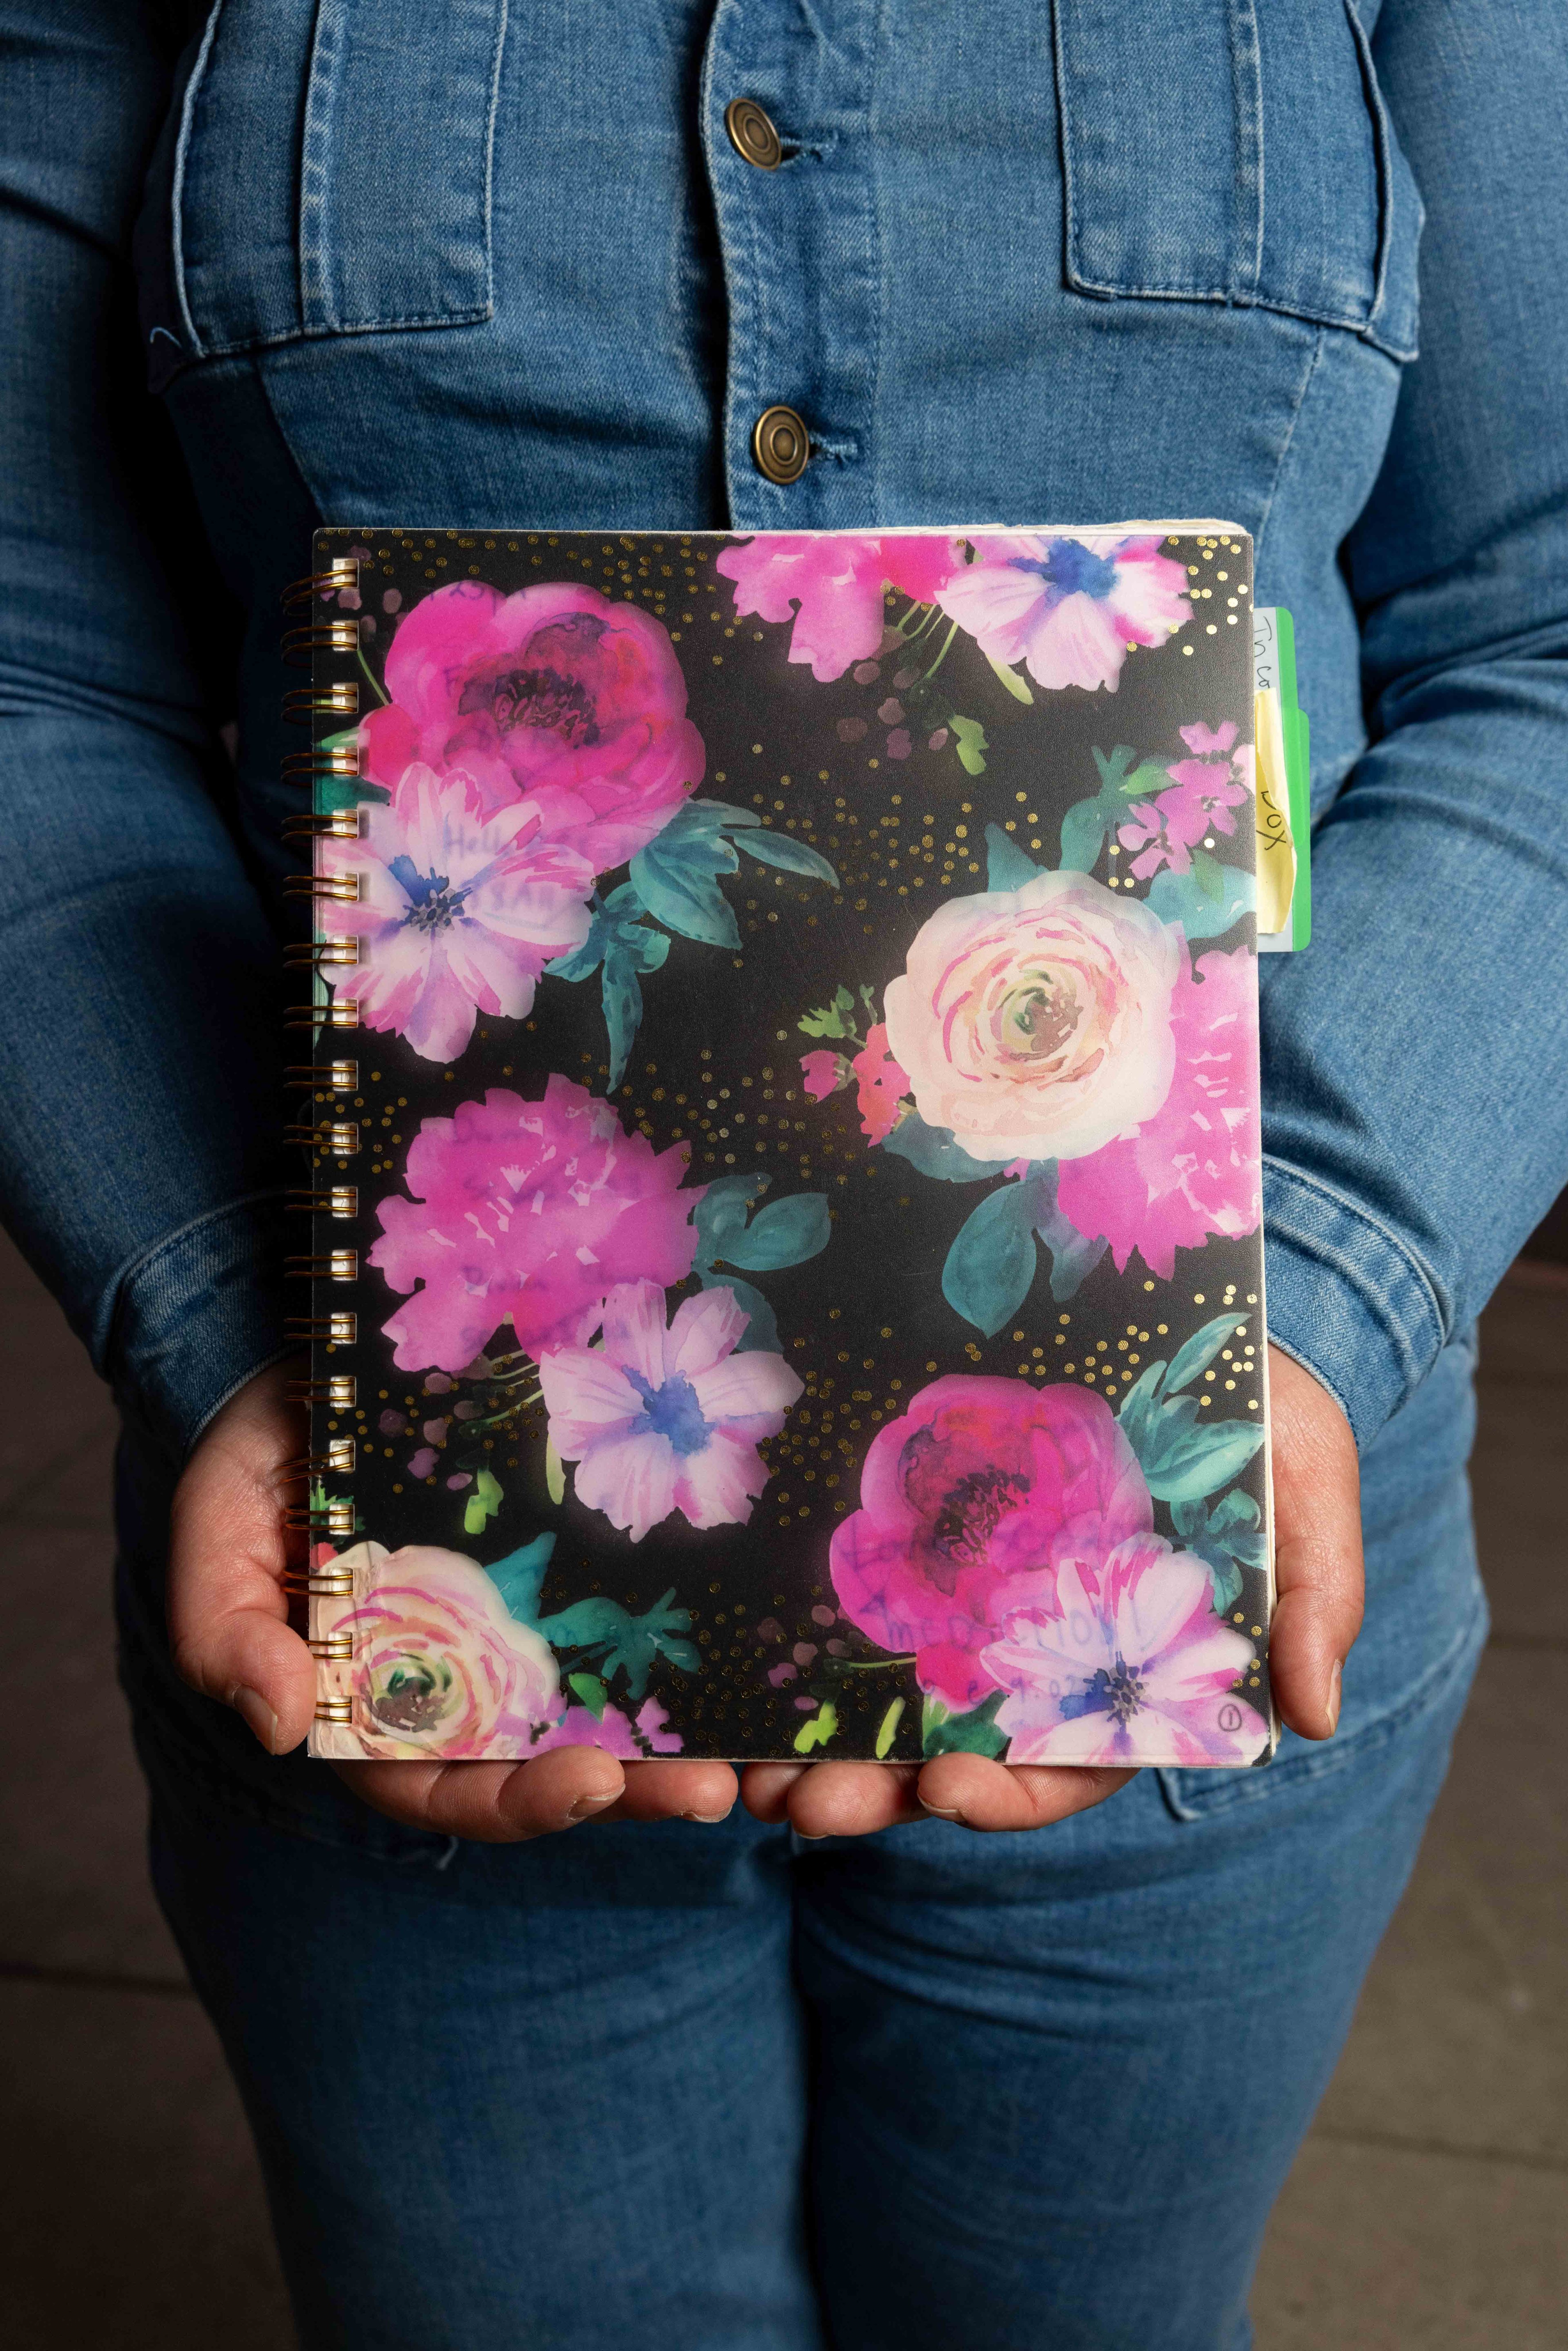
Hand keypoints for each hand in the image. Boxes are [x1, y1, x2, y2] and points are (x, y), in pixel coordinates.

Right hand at [166, 1363, 738, 1840]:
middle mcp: (466, 1679)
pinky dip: (700, 1650)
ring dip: (683, 1742)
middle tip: (706, 1789)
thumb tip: (275, 1720)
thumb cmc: (259, 1454)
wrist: (322, 1347)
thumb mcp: (217, 1530)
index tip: (585, 1783)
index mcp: (379, 1701)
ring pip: (612, 1708)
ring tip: (761, 1760)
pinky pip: (643, 1619)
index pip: (445, 1784)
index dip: (515, 1800)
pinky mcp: (581, 1561)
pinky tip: (767, 1658)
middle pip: (550, 1763)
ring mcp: (529, 1623)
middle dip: (631, 1789)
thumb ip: (227, 1628)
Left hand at [738, 1343, 1364, 1837]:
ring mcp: (966, 1594)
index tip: (953, 1792)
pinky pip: (845, 1602)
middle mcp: (1035, 1645)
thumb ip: (1315, 1592)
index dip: (1014, 1791)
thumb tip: (1312, 1713)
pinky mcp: (911, 1532)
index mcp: (1126, 1659)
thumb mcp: (1305, 1475)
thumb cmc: (1254, 1400)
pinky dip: (789, 1650)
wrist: (1179, 1307)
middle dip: (882, 1792)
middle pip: (954, 1749)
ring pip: (882, 1701)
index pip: (1071, 1757)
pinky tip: (731, 1668)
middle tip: (810, 1804)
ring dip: (816, 1748)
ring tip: (751, 1773)